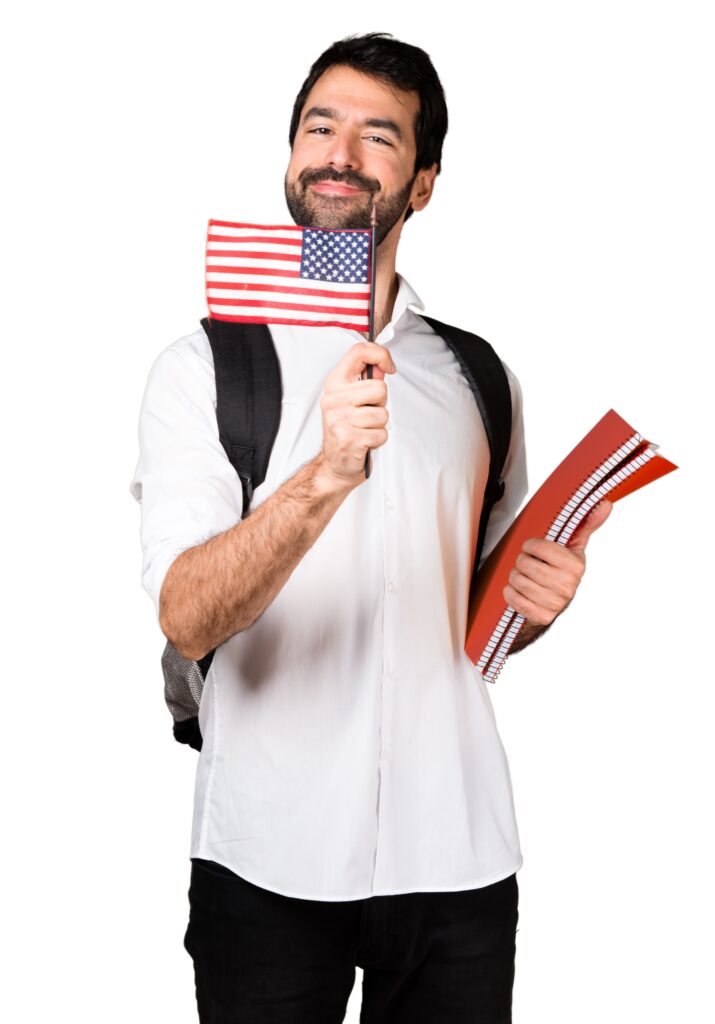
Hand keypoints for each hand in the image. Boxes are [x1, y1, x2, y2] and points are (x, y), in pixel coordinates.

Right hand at [318, 342, 396, 486]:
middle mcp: (333, 399)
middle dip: (381, 404)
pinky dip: (378, 440)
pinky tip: (364, 442)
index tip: (389, 368)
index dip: (381, 355)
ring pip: (383, 414)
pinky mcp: (348, 439)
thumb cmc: (346, 430)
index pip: (358, 352)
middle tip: (367, 414)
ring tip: (364, 430)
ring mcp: (339, 419)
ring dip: (379, 425)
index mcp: (334, 384)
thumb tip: (383, 367)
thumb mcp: (351, 400)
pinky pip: (381, 433)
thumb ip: (366, 381)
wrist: (335, 464)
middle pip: (379, 388)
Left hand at [503, 499, 612, 625]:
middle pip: (523, 563)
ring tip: (526, 577)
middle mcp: (567, 586)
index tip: (535, 549)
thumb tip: (606, 504)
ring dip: (515, 577)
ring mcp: (554, 603)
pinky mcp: (541, 616)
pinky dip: (511, 592)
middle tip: (530, 565)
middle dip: (522, 562)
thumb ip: (586, 524)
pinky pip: (512, 597)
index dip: (530, 546)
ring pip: (516, 579)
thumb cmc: (561, 570)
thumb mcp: (573, 546)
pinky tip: (521, 591)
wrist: (553, 603)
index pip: (536, 546)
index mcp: (575, 565)